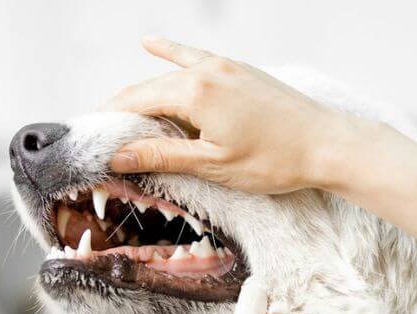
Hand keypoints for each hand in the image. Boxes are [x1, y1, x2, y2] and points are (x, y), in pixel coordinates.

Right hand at [102, 36, 337, 194]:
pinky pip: (194, 58)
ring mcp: (224, 66)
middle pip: (149, 88)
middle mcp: (206, 70)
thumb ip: (162, 156)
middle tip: (100, 135)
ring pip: (170, 75)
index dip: (110, 121)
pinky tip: (151, 43)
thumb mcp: (211, 166)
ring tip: (119, 110)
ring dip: (143, 92)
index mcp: (195, 93)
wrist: (325, 144)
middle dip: (122, 110)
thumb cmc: (273, 161)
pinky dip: (171, 53)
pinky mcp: (238, 70)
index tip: (91, 140)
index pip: (137, 102)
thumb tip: (119, 156)